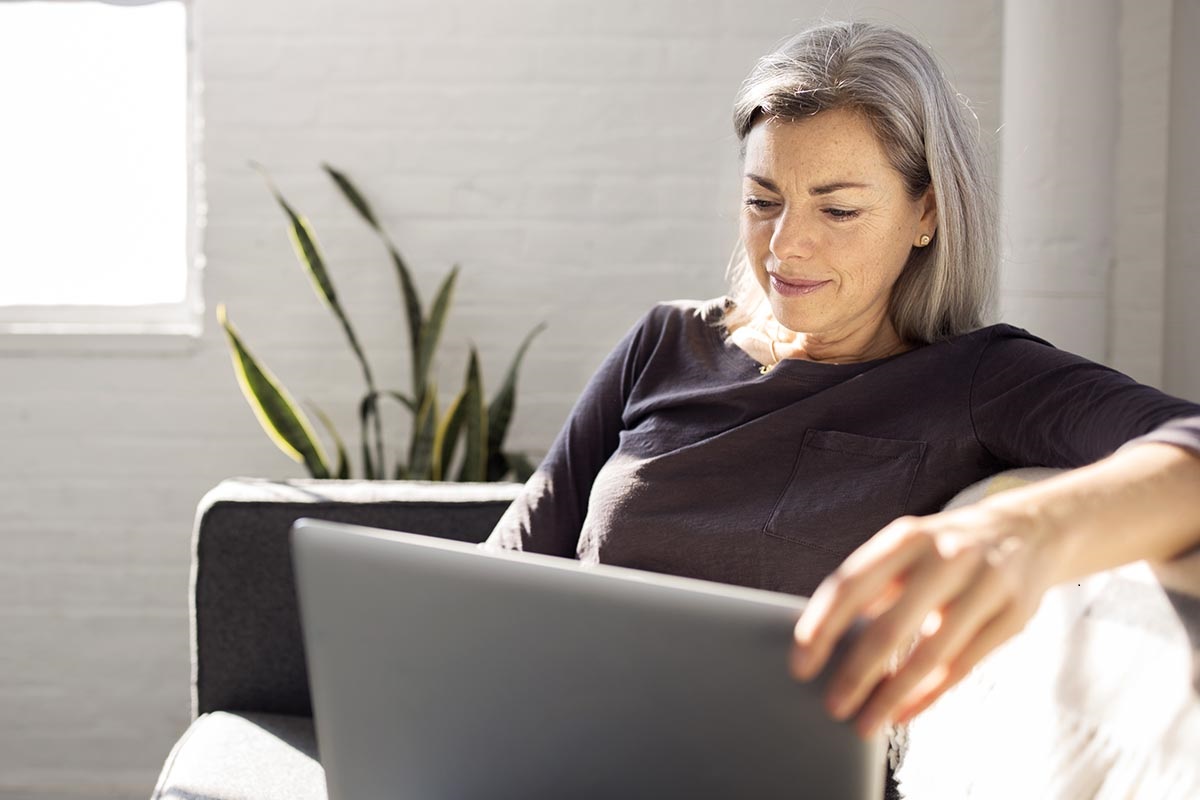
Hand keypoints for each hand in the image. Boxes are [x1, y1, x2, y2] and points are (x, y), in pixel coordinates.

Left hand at [788, 498, 1062, 737]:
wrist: (1029, 529)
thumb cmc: (946, 549)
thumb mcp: (907, 548)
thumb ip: (871, 585)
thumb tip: (825, 638)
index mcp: (906, 537)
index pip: (851, 585)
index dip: (821, 628)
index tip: (801, 666)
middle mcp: (945, 556)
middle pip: (890, 627)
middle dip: (856, 674)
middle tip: (833, 707)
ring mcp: (985, 585)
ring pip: (930, 655)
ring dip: (892, 696)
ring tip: (866, 723)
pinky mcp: (1014, 615)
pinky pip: (964, 666)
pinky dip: (930, 695)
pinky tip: (903, 713)